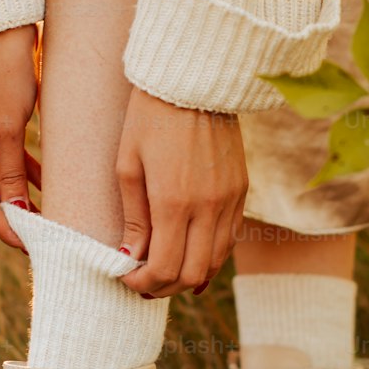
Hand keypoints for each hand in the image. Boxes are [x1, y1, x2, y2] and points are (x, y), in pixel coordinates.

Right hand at [0, 24, 40, 249]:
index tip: (31, 249)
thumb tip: (17, 213)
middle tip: (45, 241)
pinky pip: (3, 160)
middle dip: (15, 216)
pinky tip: (48, 190)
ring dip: (21, 198)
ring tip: (50, 221)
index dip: (6, 227)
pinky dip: (23, 174)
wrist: (1, 27)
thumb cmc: (5, 71)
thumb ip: (12, 172)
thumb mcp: (11, 125)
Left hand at [116, 87, 247, 298]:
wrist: (193, 81)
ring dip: (189, 275)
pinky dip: (210, 254)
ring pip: (216, 261)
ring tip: (164, 272)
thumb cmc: (149, 118)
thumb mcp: (128, 166)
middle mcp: (208, 206)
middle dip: (165, 287)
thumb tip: (131, 259)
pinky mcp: (242, 189)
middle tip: (143, 283)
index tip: (126, 279)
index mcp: (174, 202)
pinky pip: (229, 237)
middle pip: (193, 274)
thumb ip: (133, 218)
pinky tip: (191, 253)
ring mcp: (230, 199)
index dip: (143, 284)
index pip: (165, 268)